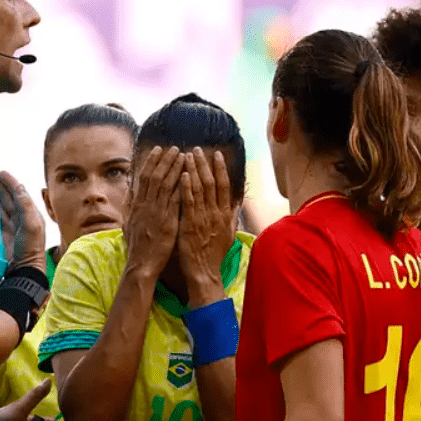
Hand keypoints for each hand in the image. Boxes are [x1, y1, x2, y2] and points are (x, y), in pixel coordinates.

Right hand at [0, 169, 45, 269]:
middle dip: (0, 184)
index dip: (9, 182)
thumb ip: (25, 206)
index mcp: (30, 213)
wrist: (23, 269)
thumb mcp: (32, 226)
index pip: (18, 193)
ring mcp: (10, 225)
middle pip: (8, 196)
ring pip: (0, 204)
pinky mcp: (1, 232)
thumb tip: (19, 187)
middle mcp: (20, 217)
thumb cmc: (31, 249)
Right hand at [123, 146, 184, 278]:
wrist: (141, 264)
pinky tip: (189, 176)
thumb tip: (130, 191)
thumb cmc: (137, 246)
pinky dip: (181, 187)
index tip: (159, 149)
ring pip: (166, 184)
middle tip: (175, 147)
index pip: (144, 177)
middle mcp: (146, 205)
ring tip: (184, 156)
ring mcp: (157, 213)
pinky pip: (175, 200)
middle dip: (165, 160)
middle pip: (155, 176)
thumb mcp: (128, 223)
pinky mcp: (168, 222)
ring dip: (175, 168)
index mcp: (137, 204)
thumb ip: (130, 206)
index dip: (152, 161)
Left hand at [178, 148, 238, 307]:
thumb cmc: (214, 253)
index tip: (216, 154)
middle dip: (204, 164)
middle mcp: (216, 213)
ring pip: (199, 189)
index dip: (220, 168)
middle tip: (197, 149)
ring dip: (193, 170)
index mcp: (225, 214)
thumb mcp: (229, 232)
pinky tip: (182, 174)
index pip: (224, 185)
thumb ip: (233, 214)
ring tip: (187, 155)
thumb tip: (238, 199)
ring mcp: (203, 218)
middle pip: (211, 182)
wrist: (204, 271)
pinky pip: (188, 202)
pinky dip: (186, 187)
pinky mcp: (190, 224)